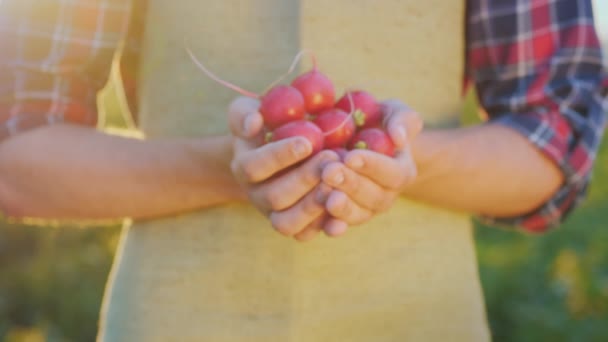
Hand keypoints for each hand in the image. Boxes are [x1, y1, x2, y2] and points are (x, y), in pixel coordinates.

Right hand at [228, 97, 340, 240]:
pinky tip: (342, 205)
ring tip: (336, 183)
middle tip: (331, 158)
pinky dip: (324, 225)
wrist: (275, 151)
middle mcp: (256, 195)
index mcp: (244, 166)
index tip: (307, 141)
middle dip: (304, 179)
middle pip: (274, 197)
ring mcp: (274, 214)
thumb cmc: (266, 124)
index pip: (254, 167)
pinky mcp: (295, 226)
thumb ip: (244, 113)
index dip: (279, 156)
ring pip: (287, 223)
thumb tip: (253, 123)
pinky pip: (306, 234)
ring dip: (313, 205)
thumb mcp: (249, 111)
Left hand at [320, 99, 422, 235]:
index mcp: (401, 172)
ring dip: (341, 207)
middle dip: (351, 185)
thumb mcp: (393, 112)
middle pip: (373, 197)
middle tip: (330, 171)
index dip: (372, 166)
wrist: (356, 141)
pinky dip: (330, 226)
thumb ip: (402, 120)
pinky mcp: (342, 218)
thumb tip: (398, 138)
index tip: (351, 156)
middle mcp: (385, 195)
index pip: (393, 173)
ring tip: (323, 194)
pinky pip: (338, 226)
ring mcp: (364, 210)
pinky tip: (320, 224)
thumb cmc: (376, 122)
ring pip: (357, 215)